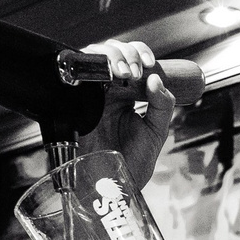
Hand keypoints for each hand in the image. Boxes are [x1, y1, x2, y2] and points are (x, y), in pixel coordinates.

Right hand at [83, 38, 175, 188]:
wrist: (111, 186)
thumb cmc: (132, 163)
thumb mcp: (156, 132)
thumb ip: (162, 105)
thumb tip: (156, 79)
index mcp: (129, 95)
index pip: (133, 60)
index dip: (140, 53)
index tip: (150, 64)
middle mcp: (109, 91)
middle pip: (113, 52)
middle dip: (126, 53)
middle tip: (136, 71)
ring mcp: (92, 96)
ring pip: (95, 58)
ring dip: (111, 56)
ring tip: (125, 72)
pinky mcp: (77, 103)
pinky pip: (79, 75)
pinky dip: (92, 66)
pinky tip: (108, 75)